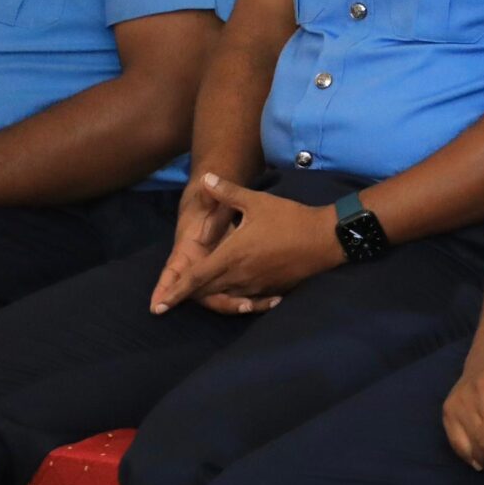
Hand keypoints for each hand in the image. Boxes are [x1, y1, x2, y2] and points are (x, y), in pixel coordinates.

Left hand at [147, 173, 341, 310]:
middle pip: (207, 292)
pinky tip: (240, 295)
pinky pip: (248, 300)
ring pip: (227, 298)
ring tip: (206, 294)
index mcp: (230, 256)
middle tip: (175, 298)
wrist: (325, 238)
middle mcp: (239, 276)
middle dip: (191, 295)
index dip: (175, 292)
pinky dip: (238, 299)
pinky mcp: (271, 290)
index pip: (195, 278)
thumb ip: (227, 192)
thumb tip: (205, 178)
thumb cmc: (289, 218)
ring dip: (215, 296)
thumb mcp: (256, 201)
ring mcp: (256, 286)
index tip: (158, 306)